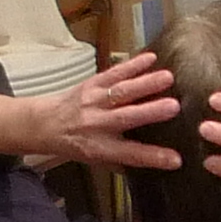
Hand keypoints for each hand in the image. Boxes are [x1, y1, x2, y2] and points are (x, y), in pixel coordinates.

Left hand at [0, 55, 182, 172]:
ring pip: (121, 91)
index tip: (176, 159)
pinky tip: (151, 58)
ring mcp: (93, 101)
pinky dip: (132, 65)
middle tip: (174, 107)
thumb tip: (161, 163)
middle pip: (126, 117)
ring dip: (145, 83)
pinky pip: (113, 73)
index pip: (129, 154)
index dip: (152, 157)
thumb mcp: (96, 160)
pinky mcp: (92, 83)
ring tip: (168, 77)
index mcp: (99, 148)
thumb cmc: (77, 145)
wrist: (44, 124)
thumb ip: (124, 160)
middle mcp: (96, 124)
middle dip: (150, 112)